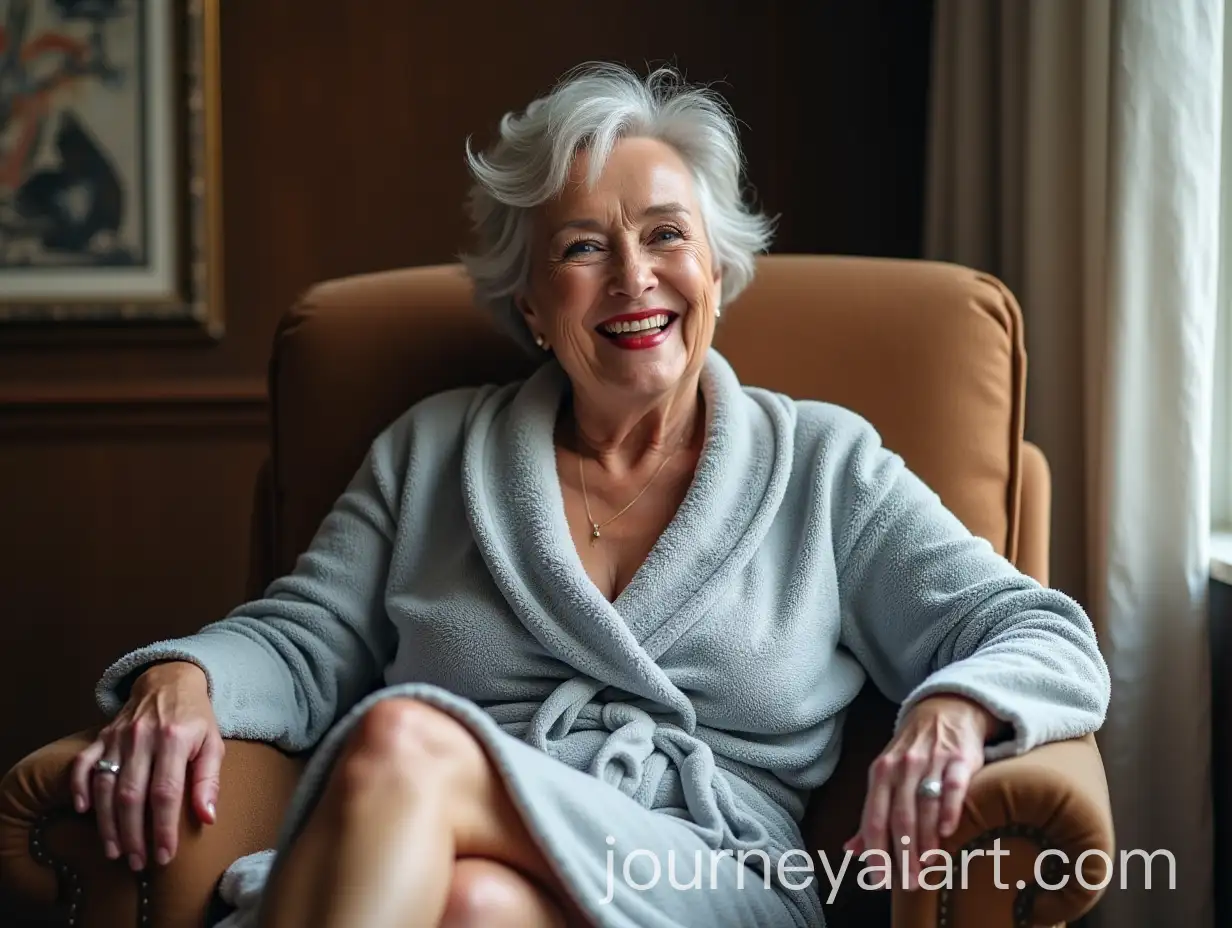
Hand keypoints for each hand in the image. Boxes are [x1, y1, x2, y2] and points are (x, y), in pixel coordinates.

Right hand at [70, 661, 223, 870]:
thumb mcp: (213, 743)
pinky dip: (80, 787)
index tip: (164, 855)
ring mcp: (117, 737)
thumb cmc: (196, 718)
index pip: (166, 793)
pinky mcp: (101, 736)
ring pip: (104, 786)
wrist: (170, 680)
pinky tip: (83, 811)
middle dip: (133, 834)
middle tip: (137, 862)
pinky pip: (83, 764)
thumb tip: (208, 817)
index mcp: (174, 739)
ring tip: (114, 850)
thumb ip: (209, 780)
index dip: (164, 828)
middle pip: (131, 795)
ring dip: (107, 823)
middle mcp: (142, 738)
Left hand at [843, 694, 1000, 889]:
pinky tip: (947, 832)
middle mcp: (902, 767)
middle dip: (903, 854)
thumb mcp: (885, 776)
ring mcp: (931, 761)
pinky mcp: (959, 759)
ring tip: (928, 868)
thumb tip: (851, 850)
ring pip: (924, 806)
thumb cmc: (911, 752)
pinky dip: (949, 810)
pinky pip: (953, 786)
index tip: (880, 880)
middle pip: (899, 817)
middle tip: (909, 882)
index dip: (875, 851)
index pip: (874, 818)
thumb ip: (872, 813)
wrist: (944, 711)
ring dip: (926, 841)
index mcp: (880, 773)